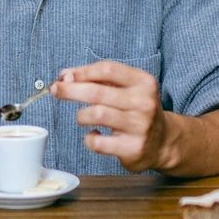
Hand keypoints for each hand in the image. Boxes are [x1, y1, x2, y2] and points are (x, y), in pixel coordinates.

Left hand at [56, 61, 170, 172]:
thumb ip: (99, 81)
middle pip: (97, 92)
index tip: (65, 75)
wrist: (163, 142)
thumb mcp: (127, 89)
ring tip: (82, 118)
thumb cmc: (137, 111)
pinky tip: (94, 135)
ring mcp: (139, 126)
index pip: (107, 69)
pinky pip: (98, 142)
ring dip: (81, 116)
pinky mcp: (132, 148)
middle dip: (70, 90)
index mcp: (143, 82)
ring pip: (96, 114)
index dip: (82, 71)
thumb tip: (66, 76)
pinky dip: (89, 138)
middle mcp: (144, 102)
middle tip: (55, 90)